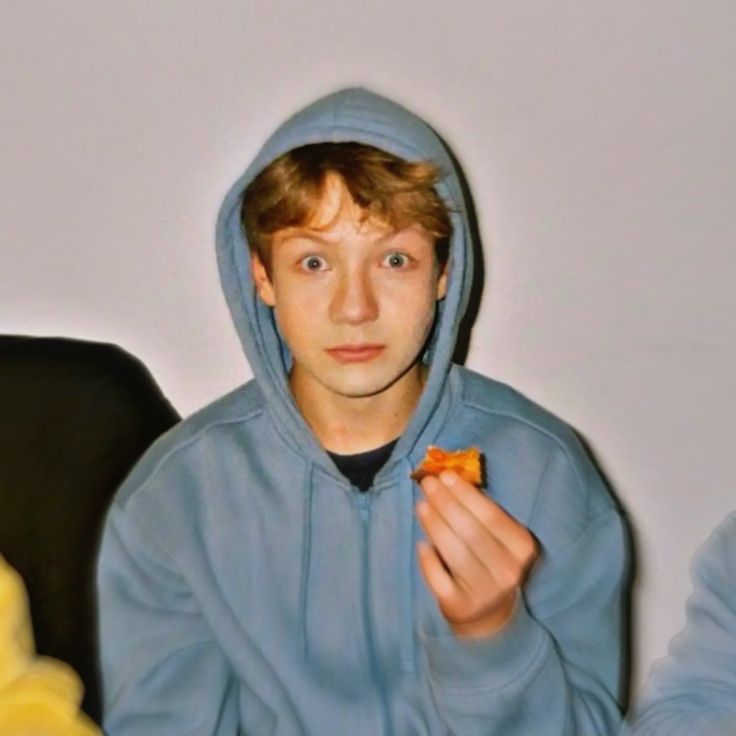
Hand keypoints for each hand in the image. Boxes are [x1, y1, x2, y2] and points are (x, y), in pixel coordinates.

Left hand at [416, 470, 537, 637]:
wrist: (488, 613)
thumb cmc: (489, 559)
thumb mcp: (496, 536)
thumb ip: (479, 511)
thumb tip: (447, 477)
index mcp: (522, 547)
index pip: (491, 515)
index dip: (466, 494)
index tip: (445, 475)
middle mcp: (508, 571)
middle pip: (471, 531)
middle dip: (446, 503)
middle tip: (427, 484)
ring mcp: (485, 591)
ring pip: (455, 552)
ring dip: (434, 525)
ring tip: (421, 506)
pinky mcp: (461, 606)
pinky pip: (439, 579)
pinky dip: (429, 560)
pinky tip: (422, 544)